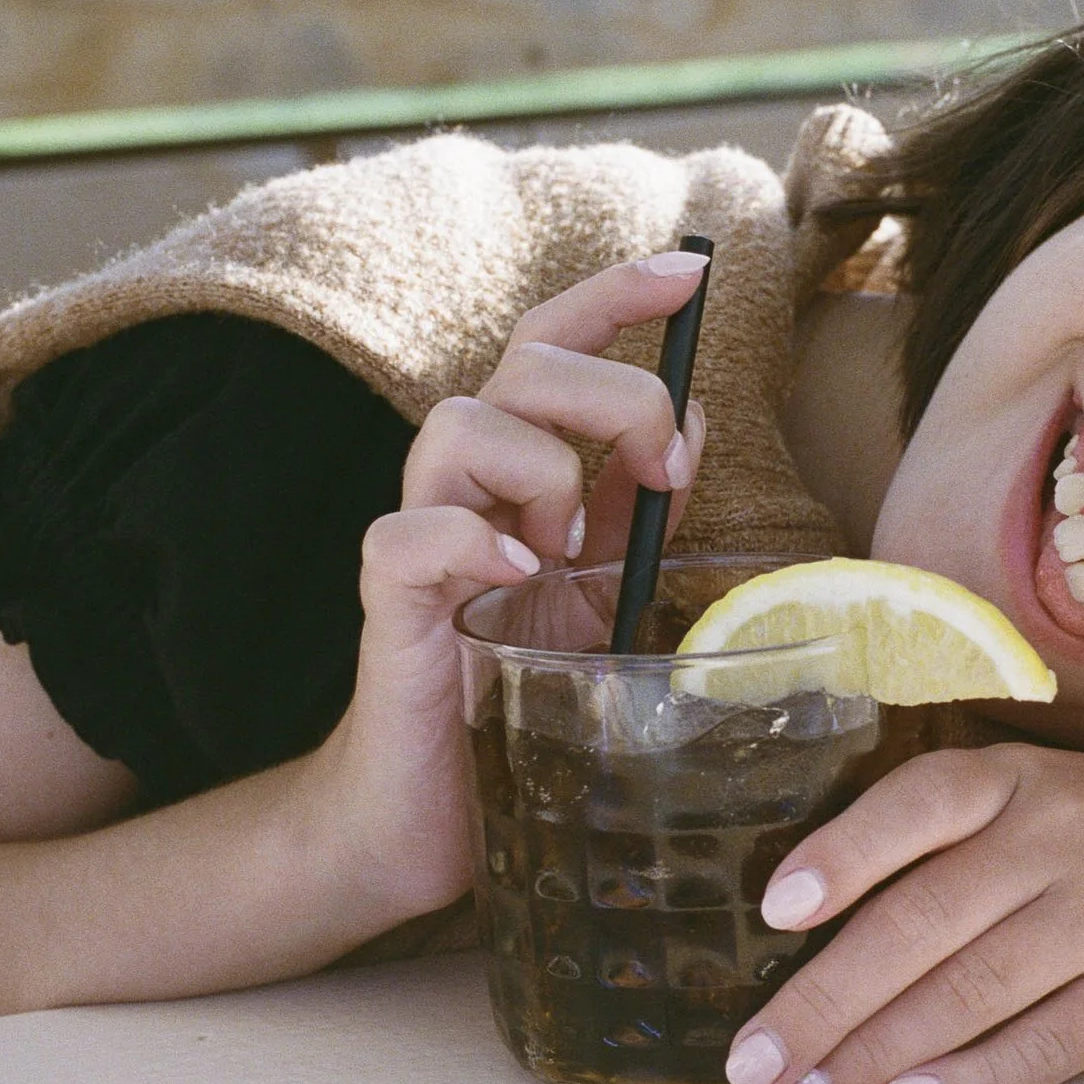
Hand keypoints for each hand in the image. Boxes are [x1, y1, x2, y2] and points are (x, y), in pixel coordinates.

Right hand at [317, 250, 712, 920]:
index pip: (554, 343)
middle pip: (522, 365)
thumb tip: (696, 419)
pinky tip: (519, 578)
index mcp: (524, 475)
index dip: (615, 293)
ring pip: (459, 425)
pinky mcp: (388, 609)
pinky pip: (406, 536)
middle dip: (613, 392)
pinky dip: (469, 542)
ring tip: (570, 551)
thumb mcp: (604, 595)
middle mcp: (467, 489)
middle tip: (665, 470)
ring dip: (541, 468)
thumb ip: (638, 511)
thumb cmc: (519, 700)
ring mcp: (422, 542)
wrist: (433, 817)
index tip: (692, 267)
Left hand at [721, 743, 1083, 1083]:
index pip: (915, 806)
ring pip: (968, 989)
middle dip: (823, 999)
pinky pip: (1049, 1041)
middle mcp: (1064, 837)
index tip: (772, 911)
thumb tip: (841, 922)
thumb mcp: (1074, 798)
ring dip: (874, 1054)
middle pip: (920, 922)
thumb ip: (974, 842)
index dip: (840, 856)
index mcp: (1029, 779)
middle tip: (752, 1062)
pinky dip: (977, 1078)